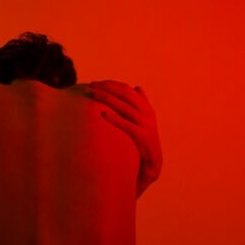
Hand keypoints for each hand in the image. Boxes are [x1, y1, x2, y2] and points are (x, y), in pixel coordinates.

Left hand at [86, 80, 162, 197]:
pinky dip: (116, 119)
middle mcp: (146, 113)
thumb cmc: (144, 140)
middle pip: (125, 94)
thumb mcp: (144, 120)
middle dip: (107, 88)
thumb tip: (138, 87)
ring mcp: (145, 124)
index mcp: (145, 107)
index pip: (126, 89)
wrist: (153, 162)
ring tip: (94, 95)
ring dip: (108, 99)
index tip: (95, 83)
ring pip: (125, 107)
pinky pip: (127, 126)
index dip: (111, 84)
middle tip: (91, 86)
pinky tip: (104, 114)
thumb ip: (141, 103)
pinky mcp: (143, 137)